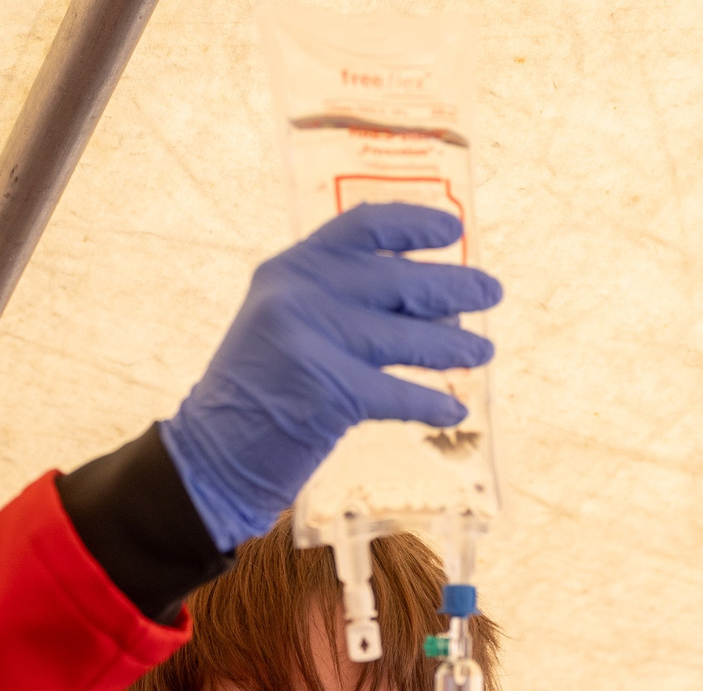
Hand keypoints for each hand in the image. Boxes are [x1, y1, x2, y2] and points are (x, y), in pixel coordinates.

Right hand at [158, 203, 502, 551]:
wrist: (210, 456)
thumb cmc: (259, 395)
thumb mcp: (287, 326)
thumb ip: (340, 302)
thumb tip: (431, 299)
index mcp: (290, 269)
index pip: (363, 227)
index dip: (414, 223)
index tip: (454, 228)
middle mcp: (300, 293)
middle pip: (398, 280)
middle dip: (454, 286)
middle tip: (492, 291)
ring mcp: (312, 339)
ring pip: (407, 336)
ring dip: (454, 346)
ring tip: (483, 351)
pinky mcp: (328, 390)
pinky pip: (399, 393)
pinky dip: (431, 403)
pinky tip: (454, 409)